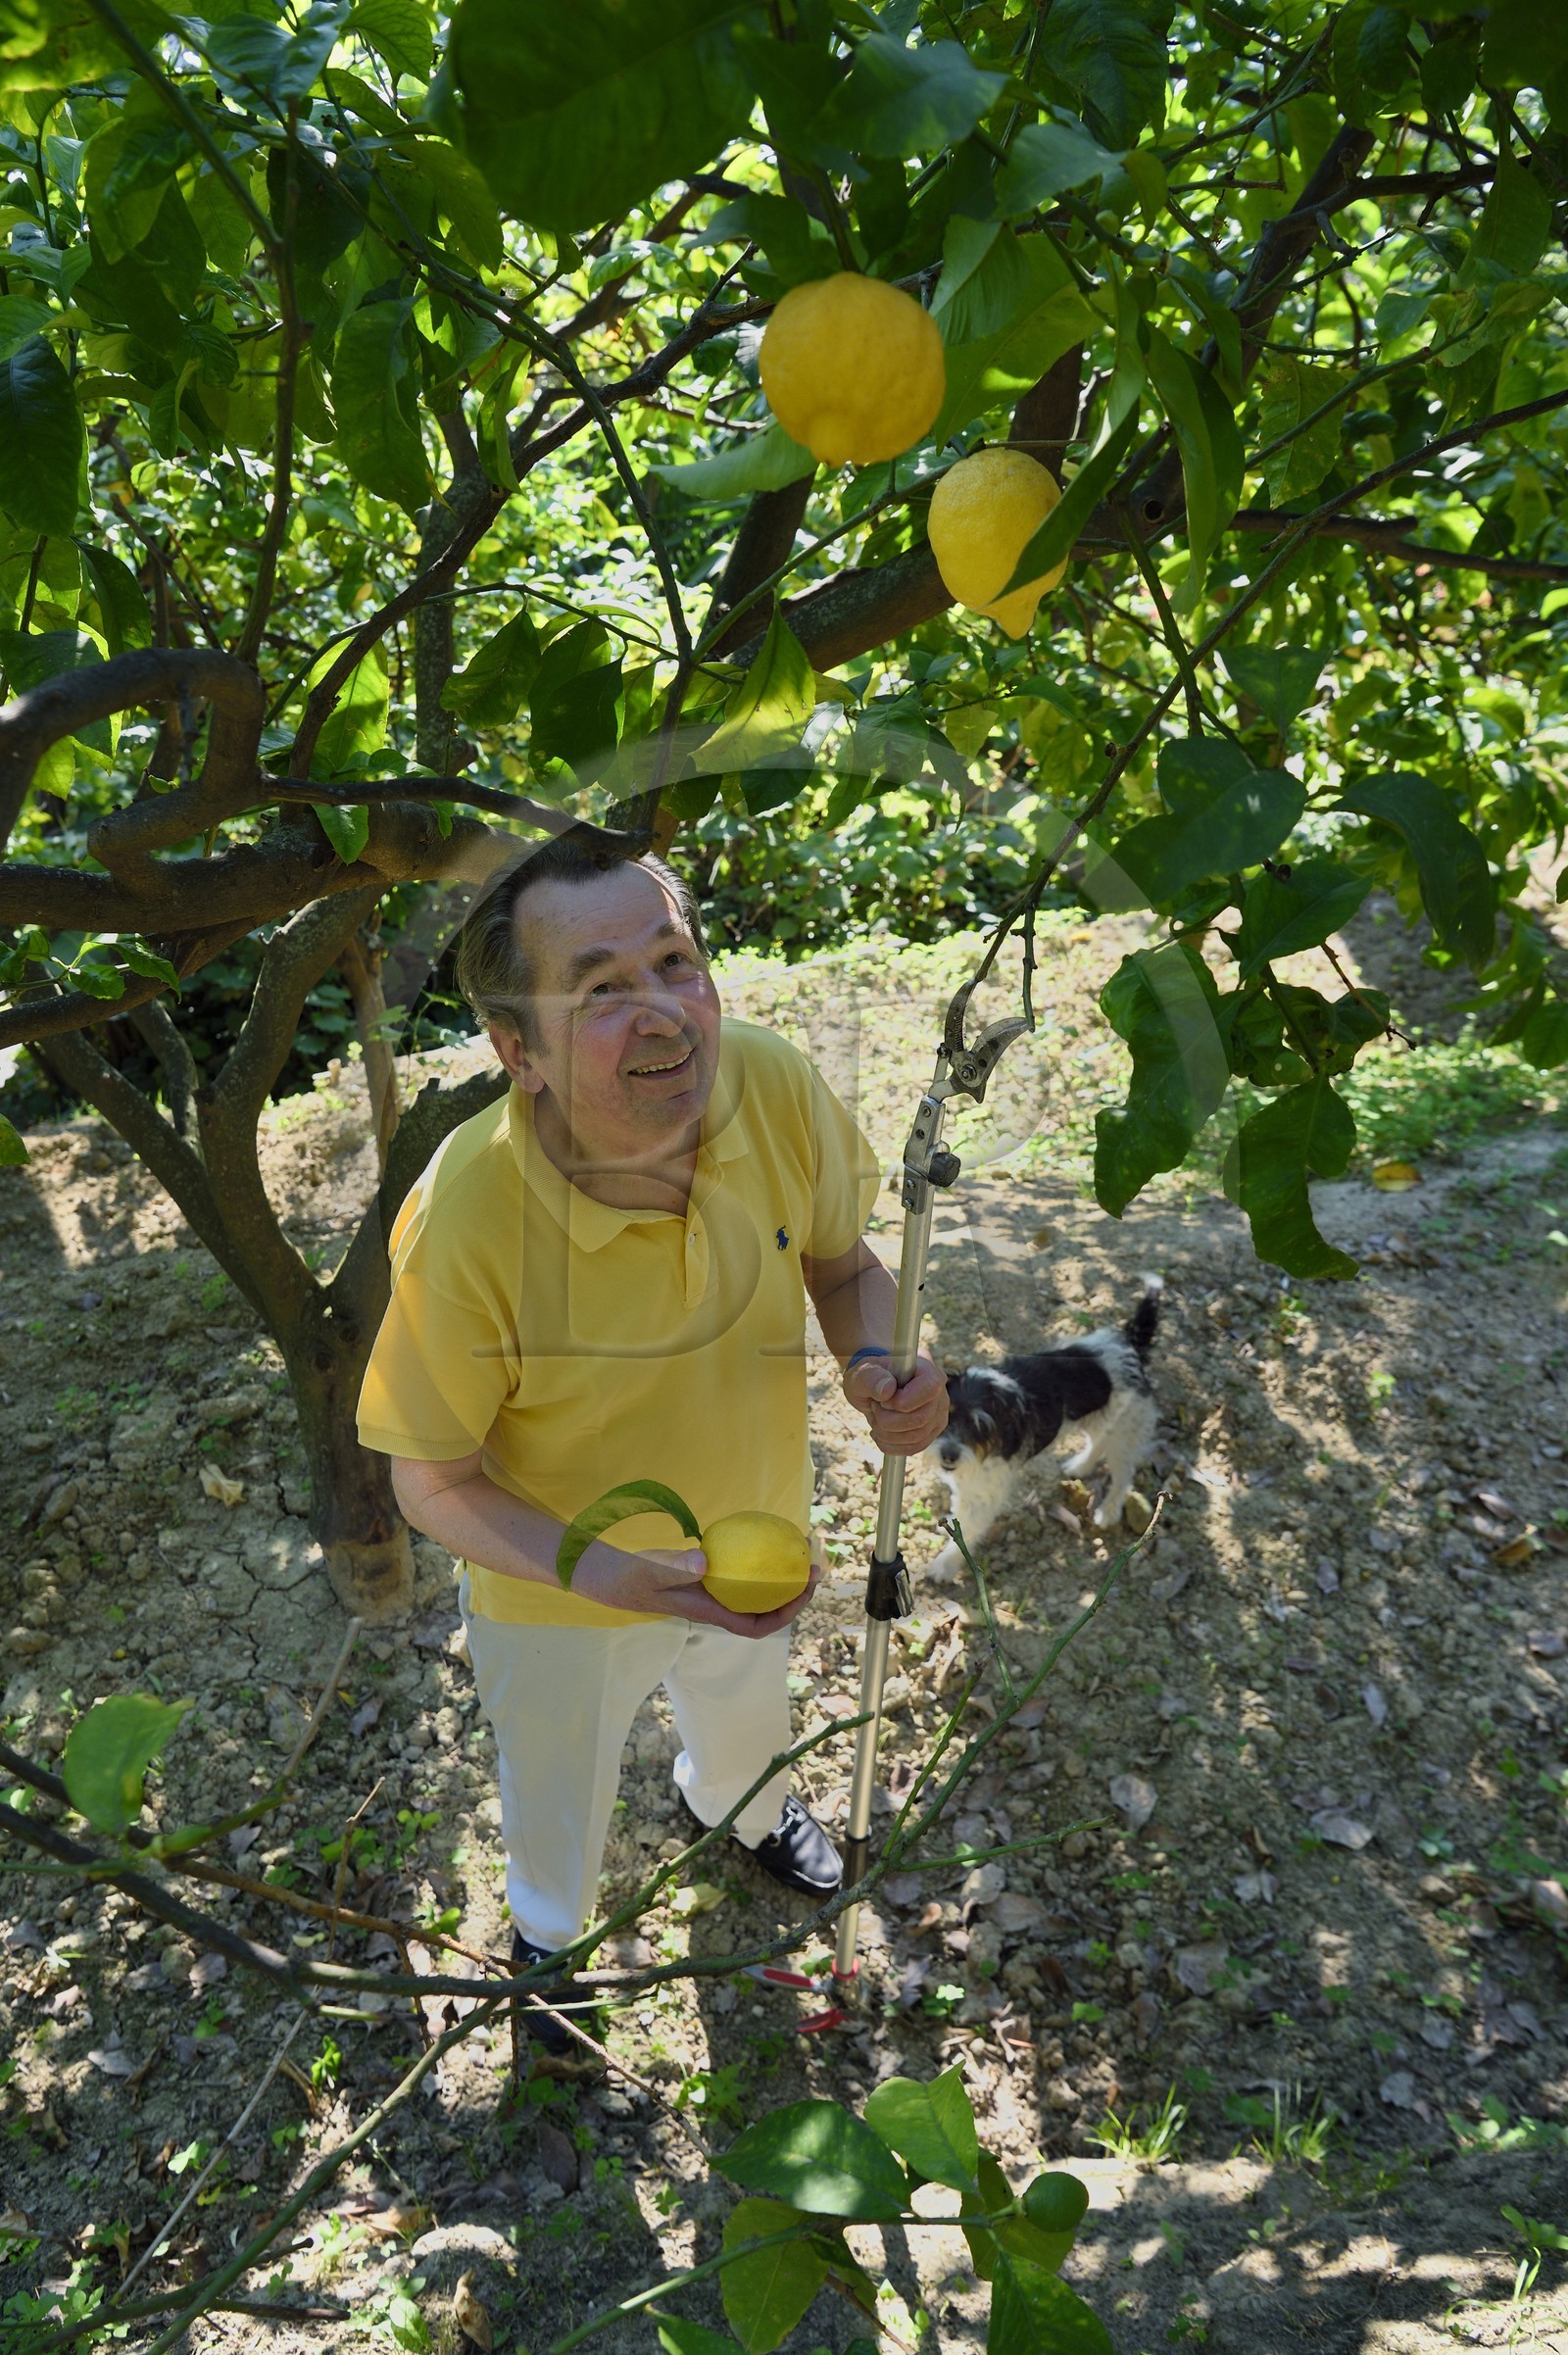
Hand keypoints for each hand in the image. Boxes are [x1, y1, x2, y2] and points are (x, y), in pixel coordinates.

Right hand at [570, 1544, 821, 1637]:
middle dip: (792, 1594)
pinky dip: (754, 1562)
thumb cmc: (628, 1576)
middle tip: (813, 1565)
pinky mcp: (703, 1580)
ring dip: (777, 1578)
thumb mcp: (649, 1568)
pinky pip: (738, 1575)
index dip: (784, 1614)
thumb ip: (675, 1565)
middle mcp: (714, 1607)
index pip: (755, 1627)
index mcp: (707, 1612)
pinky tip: (760, 1537)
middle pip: (763, 1610)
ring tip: (796, 1550)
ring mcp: (710, 1594)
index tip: (804, 1589)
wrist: (606, 1576)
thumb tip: (706, 1561)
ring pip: (753, 1593)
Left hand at [844, 1350, 947, 1454]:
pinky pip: (914, 1447)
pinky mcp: (931, 1432)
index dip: (902, 1401)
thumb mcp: (862, 1373)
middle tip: (875, 1408)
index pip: (929, 1389)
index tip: (882, 1399)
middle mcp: (940, 1393)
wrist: (875, 1388)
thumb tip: (888, 1390)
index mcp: (928, 1370)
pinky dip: (891, 1445)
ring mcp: (938, 1415)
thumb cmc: (870, 1377)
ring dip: (887, 1434)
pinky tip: (880, 1433)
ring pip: (916, 1437)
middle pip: (921, 1419)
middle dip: (888, 1420)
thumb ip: (871, 1377)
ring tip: (876, 1418)